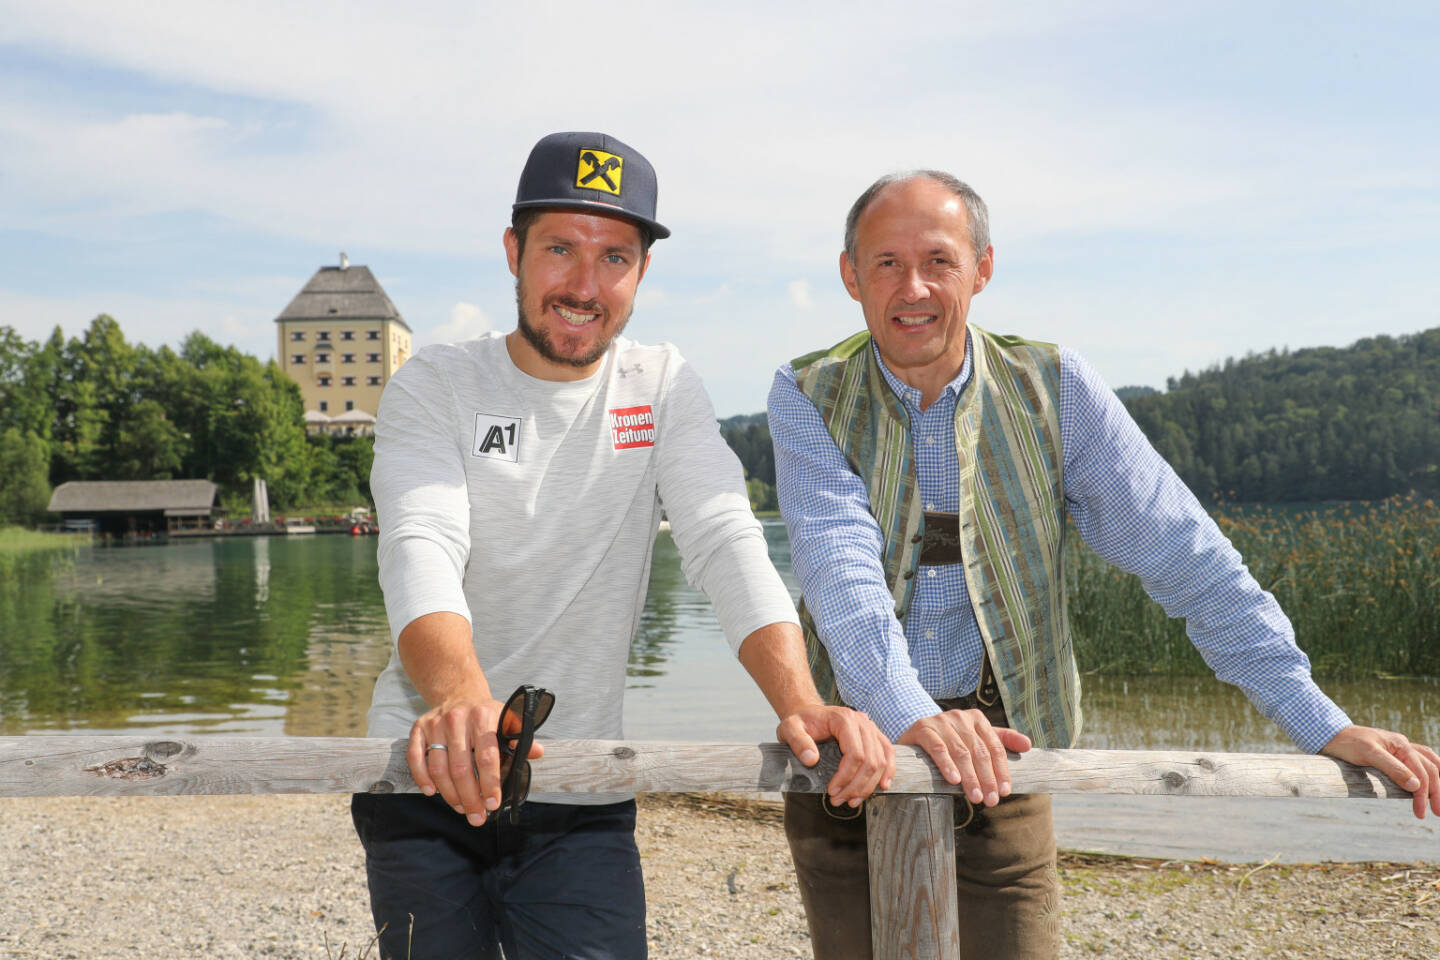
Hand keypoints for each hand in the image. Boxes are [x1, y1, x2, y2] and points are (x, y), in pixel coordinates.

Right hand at [406, 698, 545, 825]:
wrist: (459, 693)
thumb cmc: (486, 714)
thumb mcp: (507, 719)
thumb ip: (520, 737)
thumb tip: (537, 752)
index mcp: (483, 717)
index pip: (487, 756)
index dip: (490, 783)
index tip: (493, 804)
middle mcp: (457, 719)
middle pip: (461, 767)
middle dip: (470, 798)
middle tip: (477, 816)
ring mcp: (436, 724)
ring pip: (439, 767)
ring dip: (449, 794)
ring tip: (461, 808)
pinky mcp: (419, 728)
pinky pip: (416, 758)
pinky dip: (422, 778)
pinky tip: (432, 792)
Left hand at [776, 706, 894, 806]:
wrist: (808, 714)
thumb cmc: (800, 722)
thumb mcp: (790, 728)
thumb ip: (798, 742)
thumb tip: (812, 760)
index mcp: (844, 719)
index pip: (855, 754)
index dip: (846, 777)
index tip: (832, 791)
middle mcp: (862, 721)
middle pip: (871, 760)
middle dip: (856, 786)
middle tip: (839, 800)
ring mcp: (870, 728)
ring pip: (881, 760)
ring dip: (869, 785)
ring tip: (853, 800)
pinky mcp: (874, 735)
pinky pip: (888, 753)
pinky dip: (888, 771)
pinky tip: (883, 786)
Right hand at [898, 709, 1030, 807]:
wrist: (915, 733)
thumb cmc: (951, 739)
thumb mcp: (976, 738)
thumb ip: (1002, 741)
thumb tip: (1028, 745)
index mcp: (977, 719)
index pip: (995, 747)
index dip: (1001, 770)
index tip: (1005, 791)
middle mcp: (960, 717)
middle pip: (979, 751)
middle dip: (987, 778)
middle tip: (991, 801)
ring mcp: (941, 721)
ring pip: (961, 752)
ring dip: (970, 777)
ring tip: (975, 797)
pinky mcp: (923, 728)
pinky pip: (938, 748)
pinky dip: (947, 765)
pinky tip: (954, 780)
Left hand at [1321, 724, 1439, 818]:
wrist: (1330, 735)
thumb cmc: (1347, 743)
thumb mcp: (1368, 754)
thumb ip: (1392, 769)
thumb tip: (1416, 786)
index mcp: (1401, 745)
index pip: (1421, 773)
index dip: (1423, 795)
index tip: (1421, 814)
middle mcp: (1404, 745)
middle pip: (1430, 769)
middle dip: (1436, 792)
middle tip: (1438, 814)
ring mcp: (1399, 748)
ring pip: (1429, 763)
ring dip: (1437, 780)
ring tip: (1438, 798)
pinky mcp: (1393, 753)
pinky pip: (1419, 761)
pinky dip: (1428, 771)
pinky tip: (1428, 781)